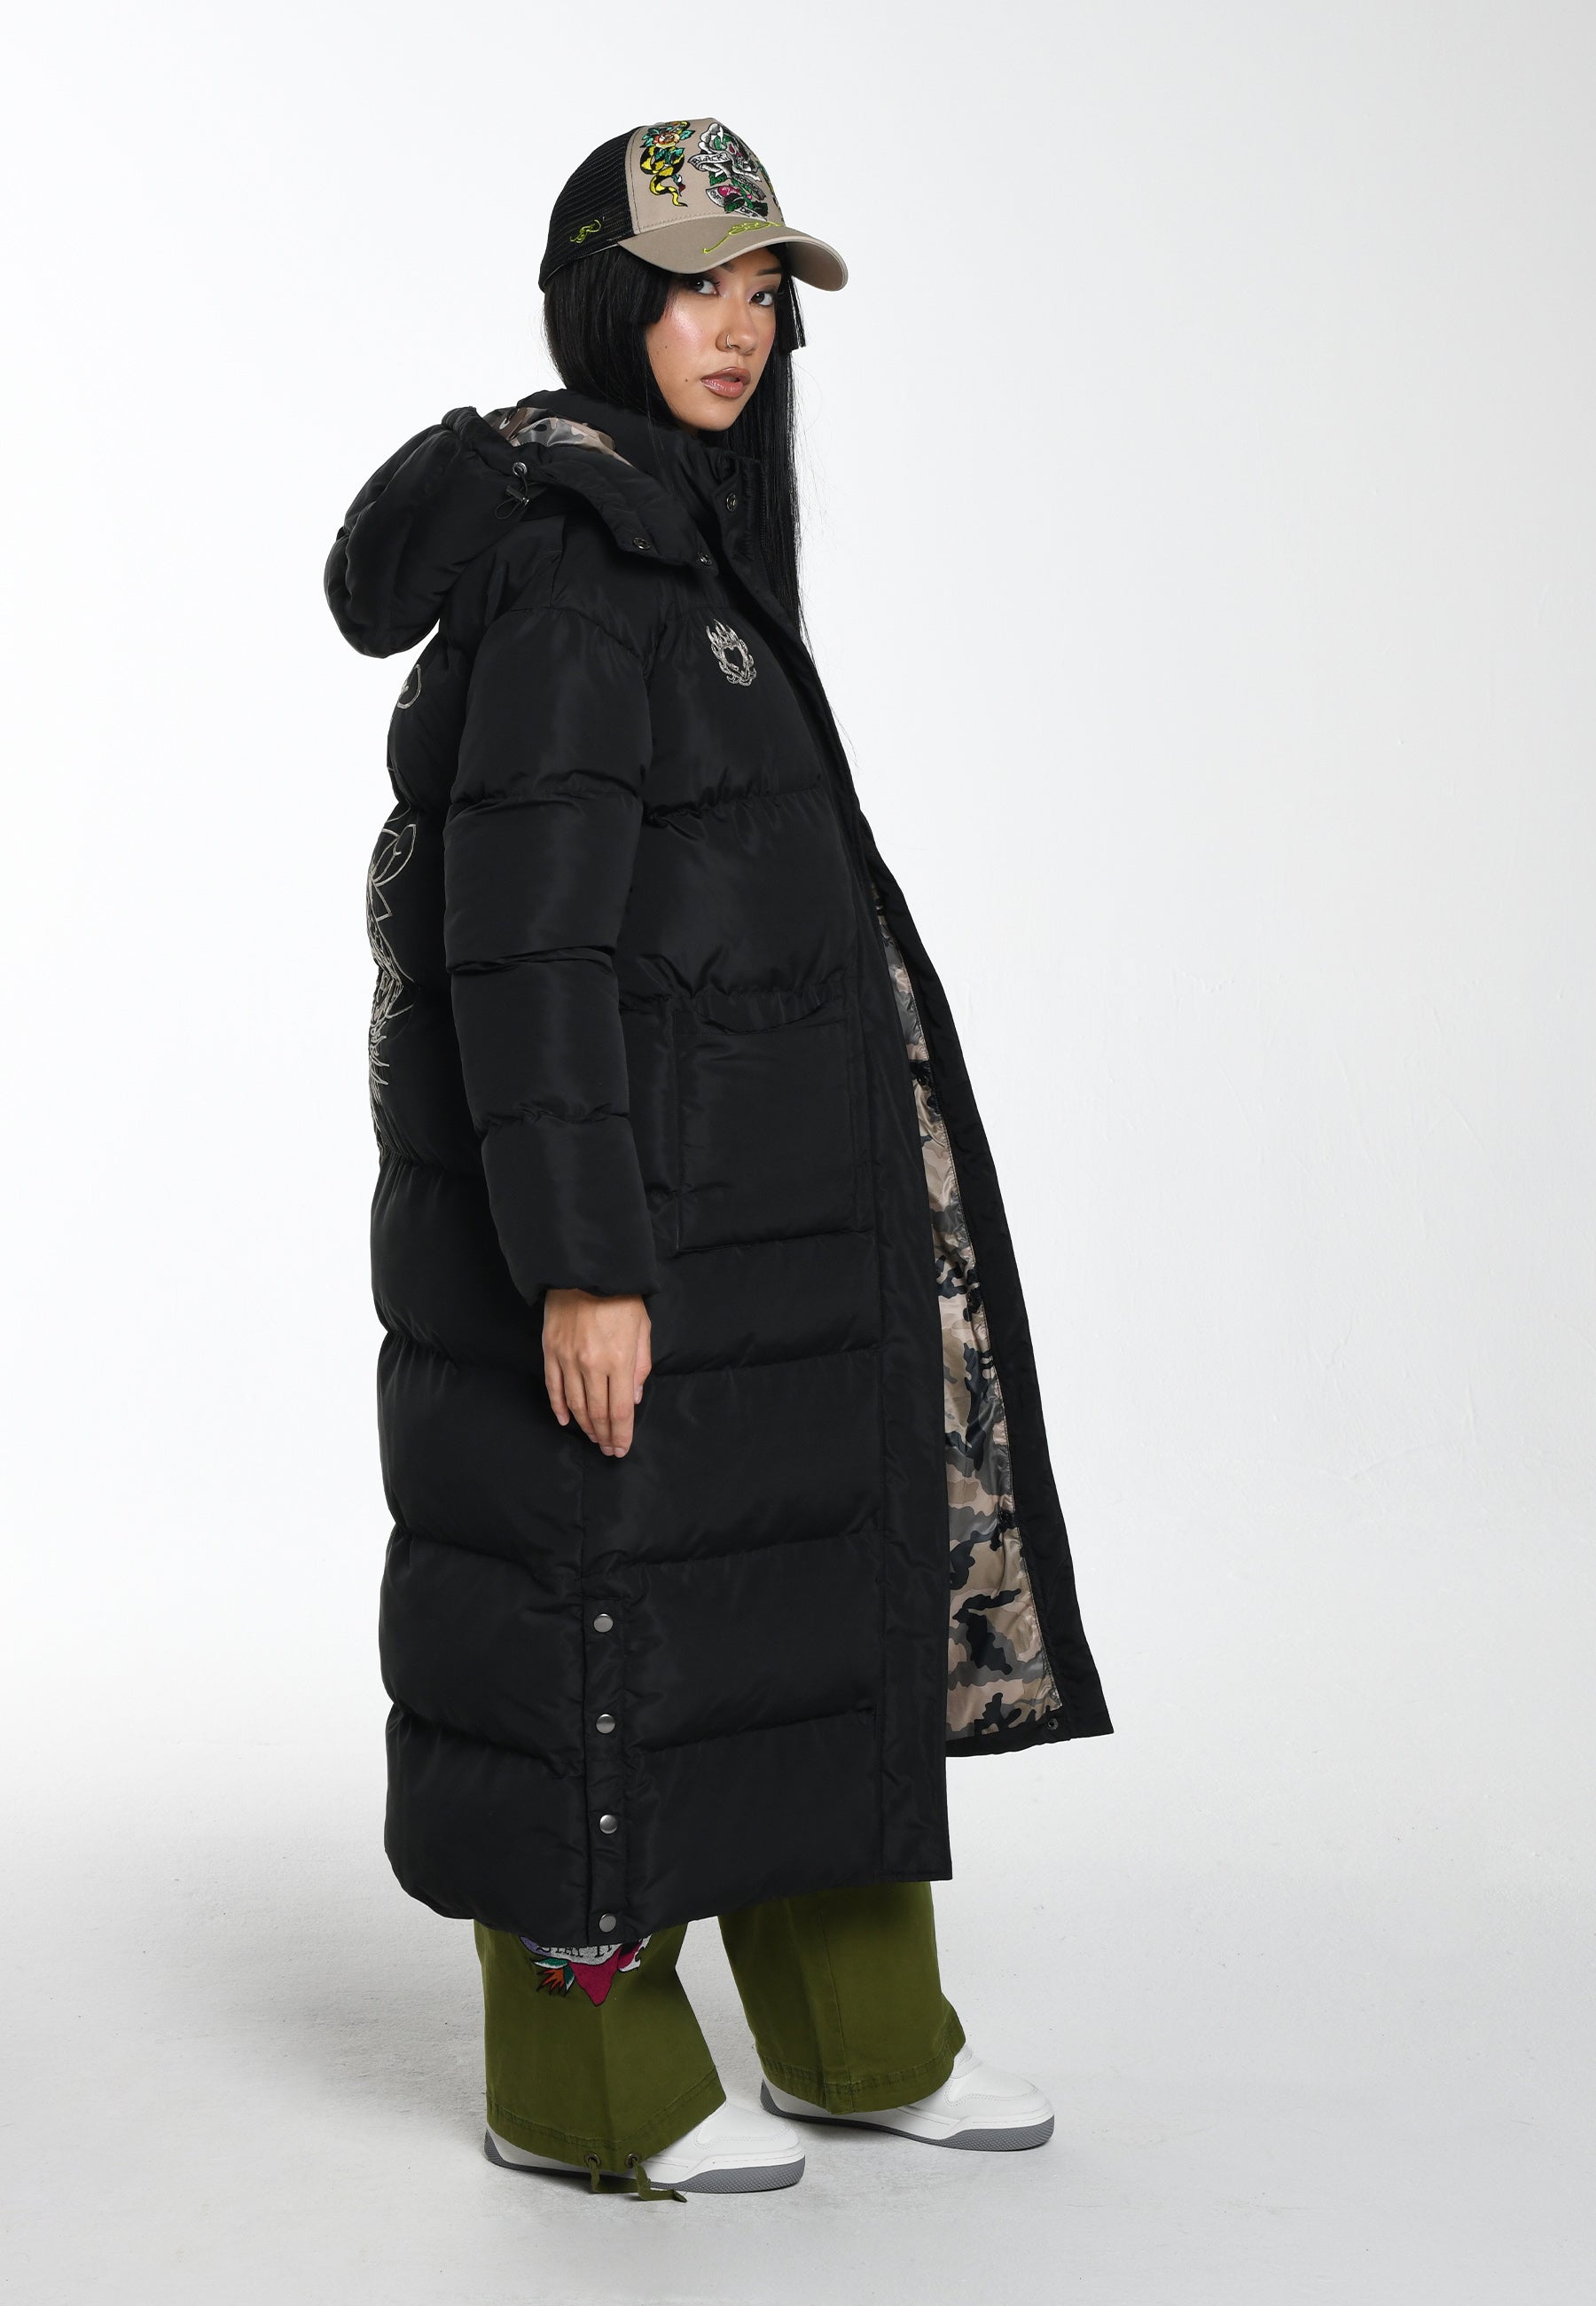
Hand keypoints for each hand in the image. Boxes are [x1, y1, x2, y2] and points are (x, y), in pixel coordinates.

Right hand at [542, 1289, 650, 1456]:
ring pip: (575, 1404)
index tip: (620, 1449)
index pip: (620, 1411)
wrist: (586, 1270)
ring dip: (584, 1426)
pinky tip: (566, 1420)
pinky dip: (559, 1407)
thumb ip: (640, 1367)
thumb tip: (633, 1399)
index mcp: (619, 1361)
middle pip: (597, 1413)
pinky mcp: (550, 1351)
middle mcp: (592, 1365)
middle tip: (607, 1448)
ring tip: (592, 1437)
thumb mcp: (643, 1329)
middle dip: (604, 1435)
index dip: (621, 1435)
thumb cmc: (621, 1297)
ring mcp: (568, 1360)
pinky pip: (553, 1387)